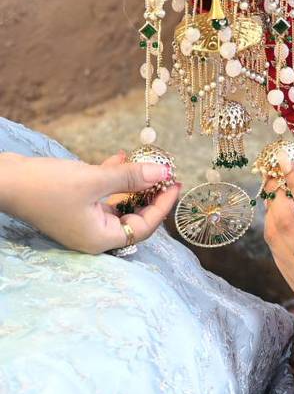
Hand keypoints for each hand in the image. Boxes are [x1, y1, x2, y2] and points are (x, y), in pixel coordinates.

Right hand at [0, 151, 180, 254]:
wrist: (3, 179)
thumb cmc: (47, 186)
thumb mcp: (95, 180)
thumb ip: (131, 178)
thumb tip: (163, 173)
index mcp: (100, 238)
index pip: (144, 227)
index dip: (163, 206)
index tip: (176, 183)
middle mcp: (93, 233)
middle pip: (134, 216)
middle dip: (151, 193)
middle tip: (166, 173)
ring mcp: (83, 219)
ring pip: (120, 202)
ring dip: (134, 181)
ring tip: (148, 161)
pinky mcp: (74, 203)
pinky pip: (103, 192)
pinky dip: (115, 176)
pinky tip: (122, 155)